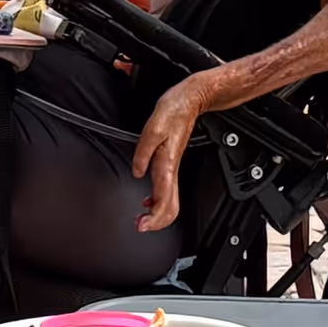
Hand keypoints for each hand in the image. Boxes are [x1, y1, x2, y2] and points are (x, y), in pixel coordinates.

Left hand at [131, 72, 217, 232]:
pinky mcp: (170, 162)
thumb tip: (136, 172)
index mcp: (166, 165)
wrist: (190, 99)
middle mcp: (171, 169)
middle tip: (139, 226)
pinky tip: (147, 201)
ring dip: (157, 214)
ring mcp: (172, 167)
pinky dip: (158, 201)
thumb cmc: (174, 110)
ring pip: (170, 201)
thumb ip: (143, 151)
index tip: (141, 225)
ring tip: (142, 219)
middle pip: (171, 208)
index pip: (164, 201)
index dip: (154, 218)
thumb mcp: (153, 127)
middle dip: (156, 222)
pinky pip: (167, 190)